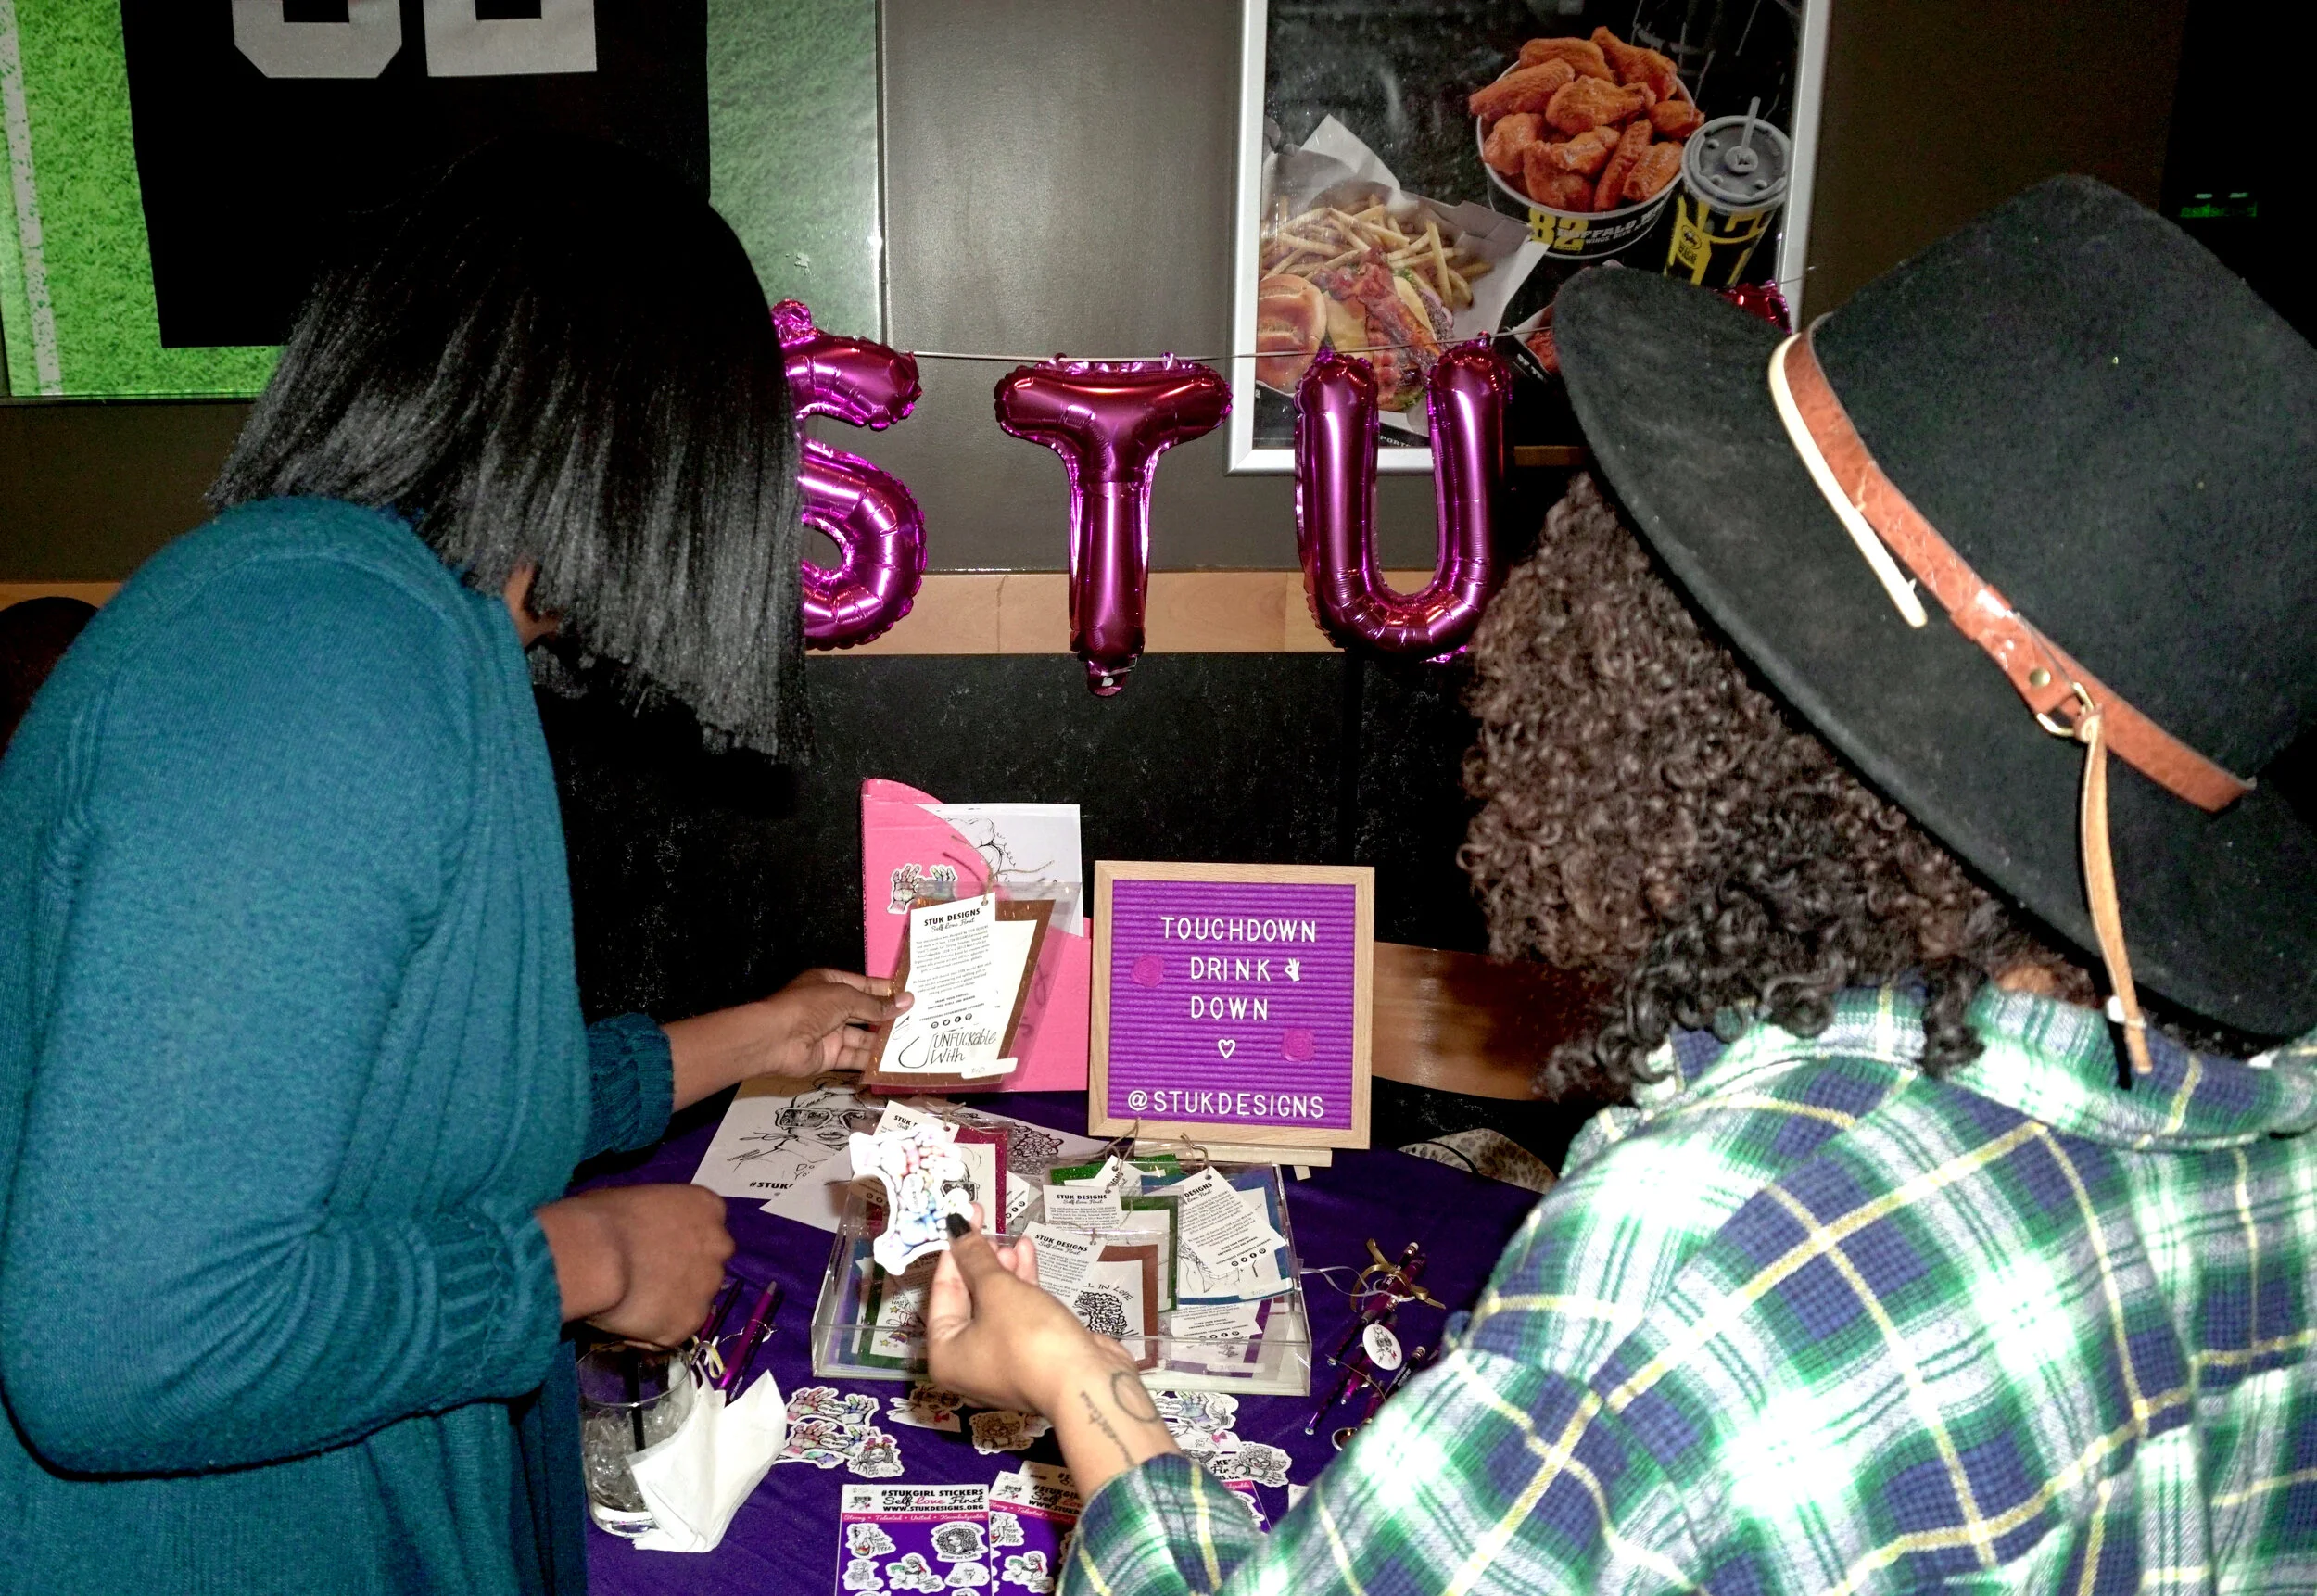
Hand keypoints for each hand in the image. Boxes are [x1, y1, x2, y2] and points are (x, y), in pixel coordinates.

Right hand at [536, 1184, 733, 1345]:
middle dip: (684, 1274)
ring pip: (694, 1300)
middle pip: (707, 1265)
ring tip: (634, 1302)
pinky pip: (673, 1329)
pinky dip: (654, 1328)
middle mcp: (720, 1247)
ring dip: (672, 1303)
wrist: (597, 1255)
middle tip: (649, 1279)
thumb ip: (656, 1219)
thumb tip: (643, 1236)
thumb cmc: (606, 1216)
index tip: (657, 1249)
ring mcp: (708, 1288)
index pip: (706, 1228)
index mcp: (709, 1208)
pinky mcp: (690, 1323)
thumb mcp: (639, 1200)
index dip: (680, 1242)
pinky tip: (629, 1318)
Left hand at [662, 969, 908, 1109]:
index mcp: (831, 984)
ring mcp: (830, 1032)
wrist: (775, 1038)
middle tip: (918, 1021)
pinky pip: (853, 1058)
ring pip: (862, 1037)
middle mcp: (831, 1007)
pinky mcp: (829, 1056)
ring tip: (911, 1042)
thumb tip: (905, 1001)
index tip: (911, 996)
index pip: (865, 986)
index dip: (886, 991)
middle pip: (865, 1013)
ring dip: (883, 1041)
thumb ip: (876, 1004)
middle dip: (888, 1018)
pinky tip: (890, 1061)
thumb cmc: (806, 1007)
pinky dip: (870, 1060)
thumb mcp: (846, 997)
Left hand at [926, 1212, 1177, 1498]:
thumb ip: (976, 1258)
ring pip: (996, 1306)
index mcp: (945, 1354)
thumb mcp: (997, 1290)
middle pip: (968, 1300)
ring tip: (1012, 1241)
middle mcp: (968, 1362)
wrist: (1085, 1383)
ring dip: (1004, 1271)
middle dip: (981, 1262)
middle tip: (990, 1229)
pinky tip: (1029, 1255)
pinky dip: (1023, 1286)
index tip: (962, 1220)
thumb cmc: (1028, 1336)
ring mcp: (1002, 1360)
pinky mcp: (1032, 1354)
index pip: (941, 1292)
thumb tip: (958, 1229)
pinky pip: (1019, 1315)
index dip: (953, 1253)